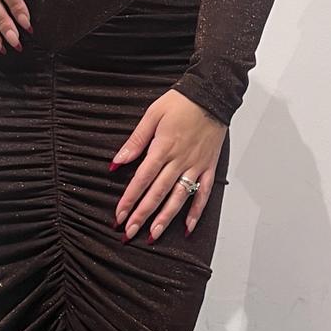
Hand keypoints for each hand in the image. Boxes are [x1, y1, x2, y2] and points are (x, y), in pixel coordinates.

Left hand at [110, 90, 226, 241]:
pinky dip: (196, 212)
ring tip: (153, 235)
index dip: (129, 199)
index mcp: (163, 148)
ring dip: (165, 219)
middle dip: (142, 215)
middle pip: (157, 193)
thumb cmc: (181, 102)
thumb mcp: (152, 114)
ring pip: (178, 198)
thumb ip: (136, 140)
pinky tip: (186, 227)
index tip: (119, 215)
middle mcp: (179, 160)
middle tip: (130, 233)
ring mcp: (196, 166)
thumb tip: (117, 162)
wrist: (213, 94)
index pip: (142, 179)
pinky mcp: (209, 167)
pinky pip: (204, 194)